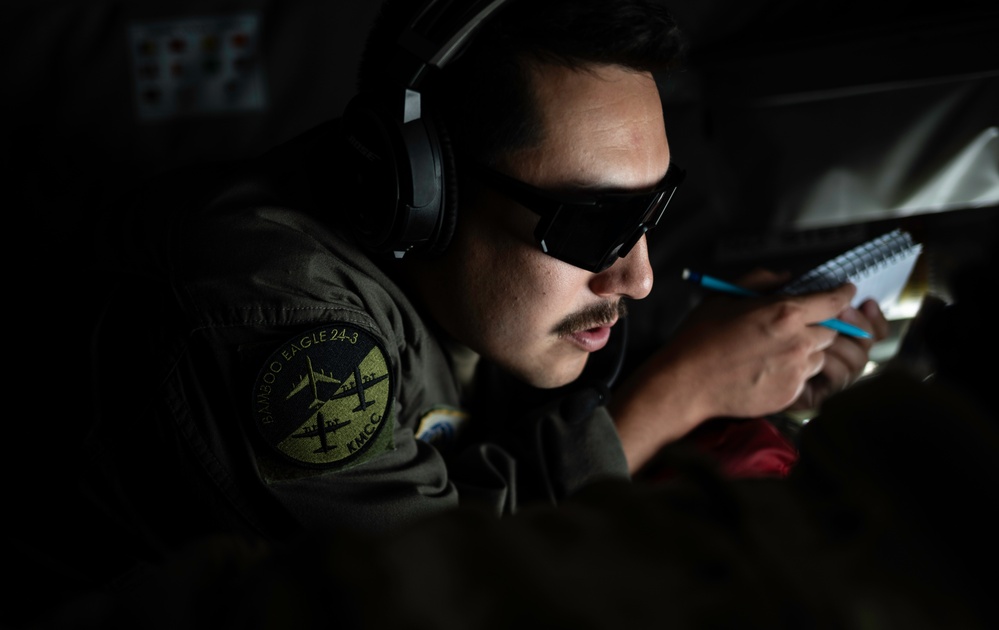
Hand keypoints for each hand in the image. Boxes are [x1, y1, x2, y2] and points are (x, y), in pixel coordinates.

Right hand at [610, 269, 869, 471]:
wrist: (687, 383)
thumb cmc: (701, 337)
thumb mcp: (725, 296)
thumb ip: (762, 280)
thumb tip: (788, 278)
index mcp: (786, 312)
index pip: (834, 301)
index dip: (843, 294)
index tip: (845, 292)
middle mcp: (799, 342)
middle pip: (831, 331)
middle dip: (819, 326)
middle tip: (793, 328)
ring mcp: (797, 371)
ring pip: (819, 357)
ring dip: (807, 352)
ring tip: (775, 352)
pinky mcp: (792, 394)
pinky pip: (805, 379)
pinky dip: (793, 373)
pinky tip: (766, 370)